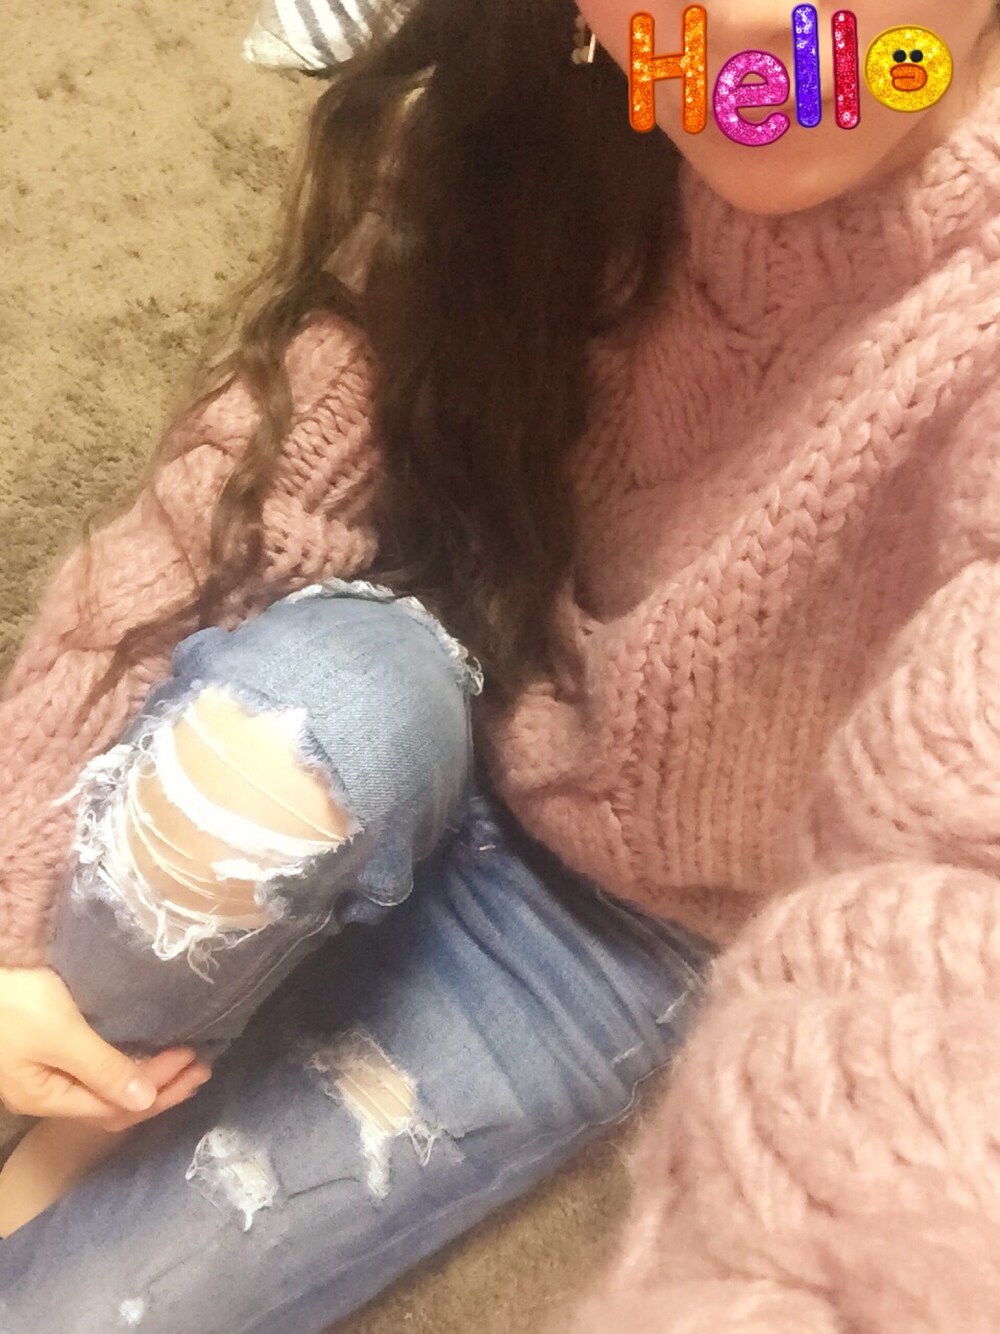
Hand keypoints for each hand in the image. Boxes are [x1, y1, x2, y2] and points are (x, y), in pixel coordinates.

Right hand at [0, 964, 209, 1120]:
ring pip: (107, 1089)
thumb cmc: (14, 1001)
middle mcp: (48, 1093)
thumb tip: (145, 1100)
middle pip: (114, 1105)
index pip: (117, 1106)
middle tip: (202, 1068)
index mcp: (48, 1097)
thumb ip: (102, 1068)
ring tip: (186, 1065)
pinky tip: (148, 1054)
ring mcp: (47, 1073)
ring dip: (148, 1078)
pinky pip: (98, 1071)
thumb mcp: (60, 1034)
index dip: (159, 1088)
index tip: (195, 1061)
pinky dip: (128, 1065)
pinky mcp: (49, 1049)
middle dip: (161, 1089)